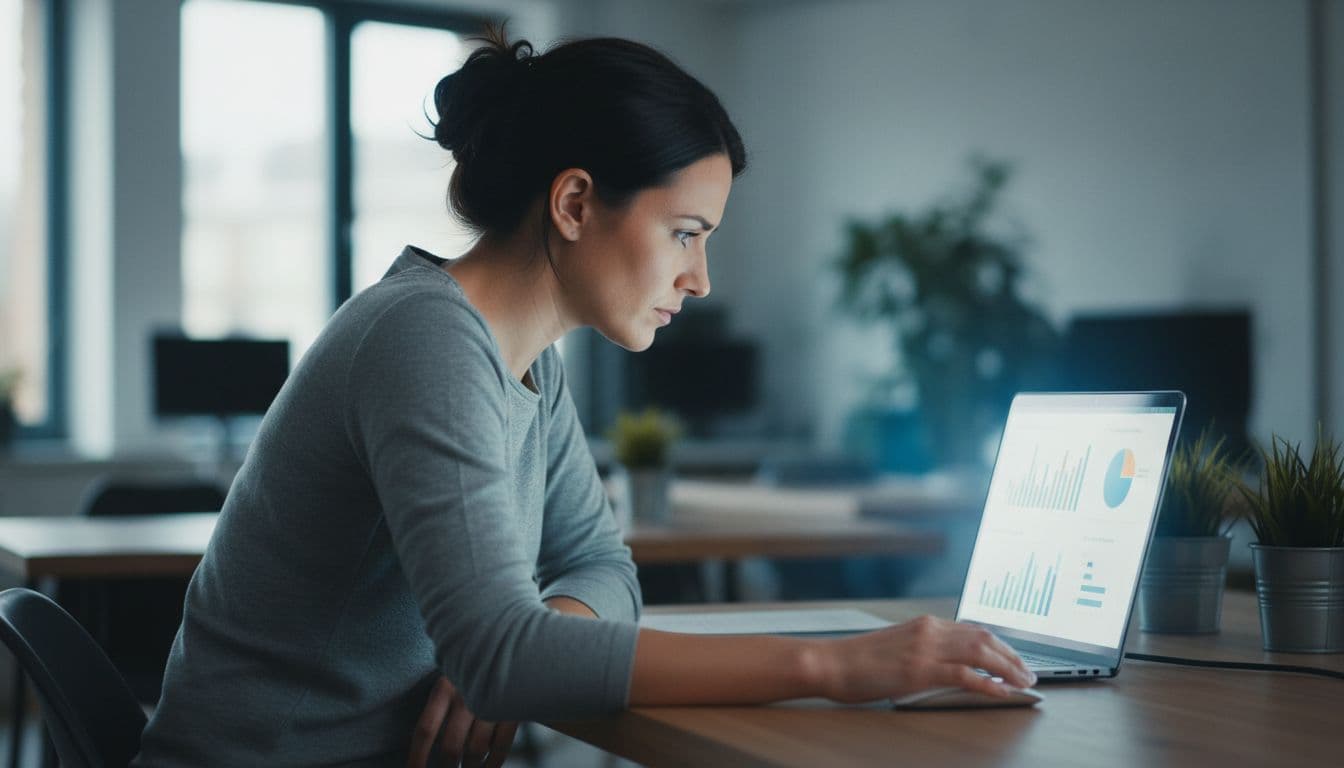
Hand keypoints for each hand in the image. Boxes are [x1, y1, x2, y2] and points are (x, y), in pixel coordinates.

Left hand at [408, 676, 518, 767]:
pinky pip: (501, 747)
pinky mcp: (514, 710)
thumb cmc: (474, 665)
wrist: (512, 644)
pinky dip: (493, 764)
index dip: (417, 758)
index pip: (425, 730)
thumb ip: (440, 703)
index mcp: (445, 686)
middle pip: (451, 747)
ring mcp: (492, 703)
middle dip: (446, 767)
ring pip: (475, 751)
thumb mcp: (452, 674)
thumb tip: (426, 743)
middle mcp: (467, 695)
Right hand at [819, 615, 1036, 702]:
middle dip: (1013, 656)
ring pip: (981, 652)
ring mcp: (925, 649)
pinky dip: (988, 683)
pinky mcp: (919, 670)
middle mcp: (929, 630)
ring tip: (1023, 683)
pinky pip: (964, 675)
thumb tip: (949, 665)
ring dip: (1008, 668)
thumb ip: (924, 649)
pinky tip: (1001, 692)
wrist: (830, 662)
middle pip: (985, 638)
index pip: (974, 630)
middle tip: (1029, 674)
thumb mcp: (897, 647)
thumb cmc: (857, 660)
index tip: (1016, 659)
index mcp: (925, 624)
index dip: (1001, 645)